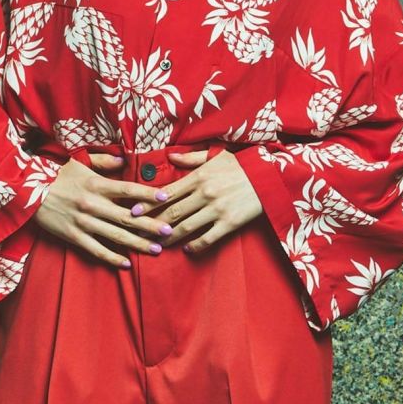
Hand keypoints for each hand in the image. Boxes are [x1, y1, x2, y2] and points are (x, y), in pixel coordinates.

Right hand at [34, 153, 170, 267]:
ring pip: (115, 235)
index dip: (148, 193)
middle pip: (127, 216)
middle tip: (169, 231)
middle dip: (150, 224)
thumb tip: (123, 161)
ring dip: (137, 243)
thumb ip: (103, 162)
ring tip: (155, 249)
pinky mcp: (72, 235)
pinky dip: (111, 257)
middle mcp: (92, 204)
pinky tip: (125, 263)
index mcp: (96, 184)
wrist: (26, 192)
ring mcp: (83, 222)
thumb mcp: (78, 162)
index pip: (128, 189)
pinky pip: (95, 249)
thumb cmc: (55, 175)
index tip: (166, 198)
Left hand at [130, 149, 263, 253]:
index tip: (133, 212)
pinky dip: (195, 245)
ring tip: (157, 245)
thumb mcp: (216, 155)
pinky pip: (207, 238)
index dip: (148, 204)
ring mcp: (217, 209)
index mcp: (198, 176)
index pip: (166, 193)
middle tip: (137, 233)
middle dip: (152, 224)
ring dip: (168, 238)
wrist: (269, 176)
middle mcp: (204, 193)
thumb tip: (170, 156)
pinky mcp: (229, 223)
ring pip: (185, 227)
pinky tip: (187, 249)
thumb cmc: (241, 164)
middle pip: (171, 213)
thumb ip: (191, 157)